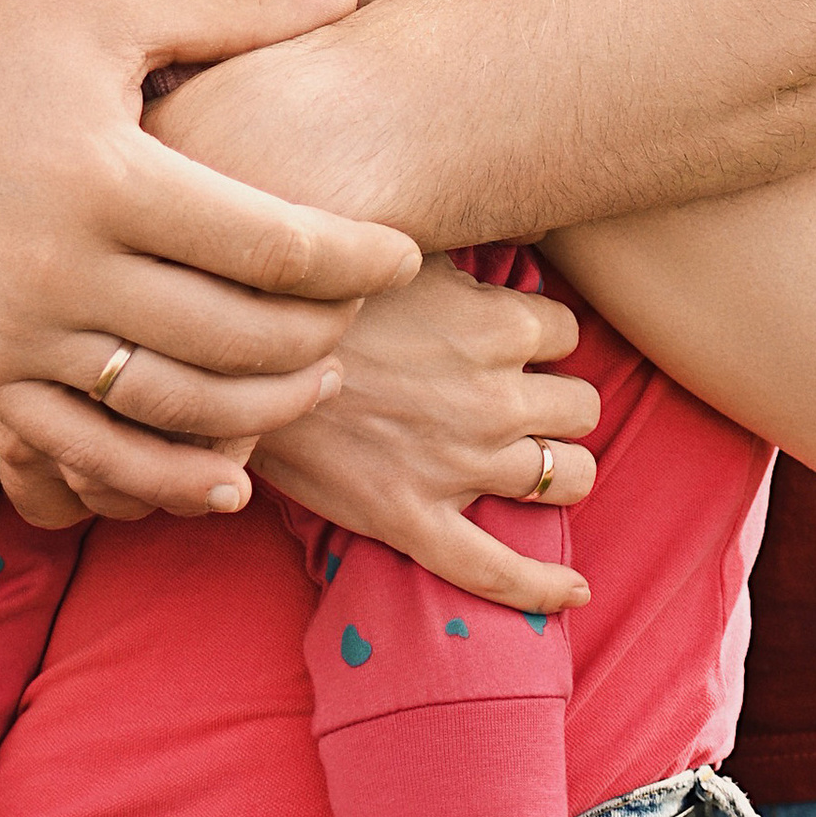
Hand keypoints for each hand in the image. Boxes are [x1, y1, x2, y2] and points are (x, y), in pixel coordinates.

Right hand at [0, 0, 419, 519]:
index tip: (402, 253)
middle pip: (235, 340)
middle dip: (320, 340)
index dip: (356, 259)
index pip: (272, 247)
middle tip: (361, 321)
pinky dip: (159, 479)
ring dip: (258, 416)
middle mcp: (58, 269)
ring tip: (313, 386)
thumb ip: (234, 15)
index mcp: (109, 177)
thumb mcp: (113, 14)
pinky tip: (224, 478)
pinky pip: (81, 454)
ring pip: (170, 414)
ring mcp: (8, 335)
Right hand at [249, 255, 598, 609]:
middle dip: (557, 398)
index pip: (566, 330)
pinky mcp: (415, 519)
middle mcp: (495, 395)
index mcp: (498, 322)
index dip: (538, 332)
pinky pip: (494, 570)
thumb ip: (457, 252)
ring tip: (532, 455)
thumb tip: (491, 225)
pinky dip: (541, 587)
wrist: (233, 356)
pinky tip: (575, 592)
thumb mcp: (399, 246)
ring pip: (569, 475)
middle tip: (516, 393)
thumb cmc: (315, 293)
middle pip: (582, 405)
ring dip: (559, 464)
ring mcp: (461, 464)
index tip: (503, 334)